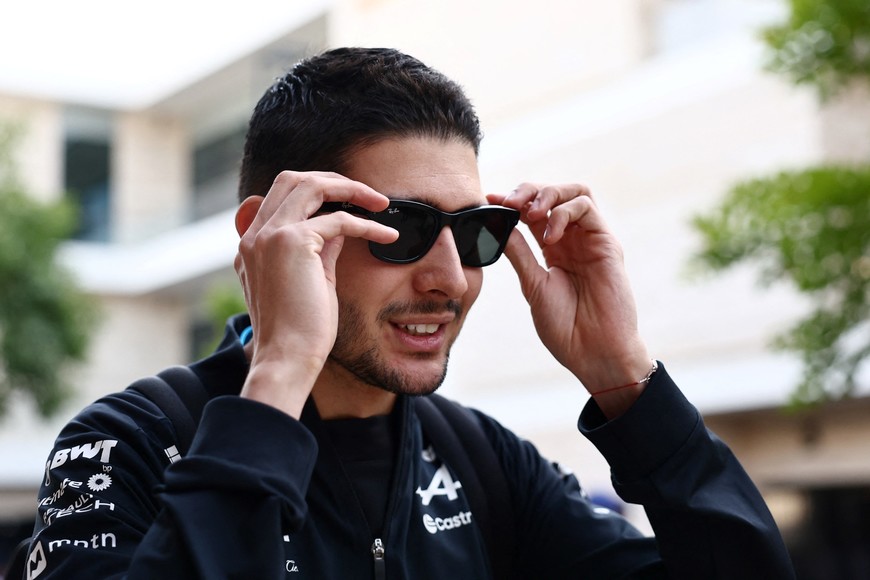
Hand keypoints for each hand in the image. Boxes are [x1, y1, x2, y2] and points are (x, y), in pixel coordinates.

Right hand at [233, 171, 397, 417]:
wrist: (286, 359)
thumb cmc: (300, 331)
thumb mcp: (310, 280)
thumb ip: (319, 249)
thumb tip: (341, 225)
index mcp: (252, 245)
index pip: (281, 196)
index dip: (317, 190)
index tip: (348, 201)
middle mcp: (254, 235)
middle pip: (292, 179)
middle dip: (333, 180)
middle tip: (367, 195)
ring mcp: (269, 236)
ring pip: (310, 185)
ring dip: (350, 188)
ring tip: (380, 202)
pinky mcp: (291, 242)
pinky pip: (338, 219)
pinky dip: (367, 224)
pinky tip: (388, 234)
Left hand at [492, 183, 650, 417]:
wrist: (593, 352)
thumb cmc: (565, 327)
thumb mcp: (533, 284)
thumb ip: (519, 253)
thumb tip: (497, 225)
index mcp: (553, 249)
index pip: (533, 211)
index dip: (512, 201)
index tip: (490, 199)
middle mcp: (573, 239)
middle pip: (554, 194)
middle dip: (529, 190)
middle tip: (509, 202)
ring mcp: (591, 239)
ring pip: (574, 192)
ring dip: (548, 195)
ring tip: (530, 215)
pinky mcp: (607, 243)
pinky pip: (588, 208)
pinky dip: (564, 212)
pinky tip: (550, 235)